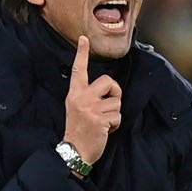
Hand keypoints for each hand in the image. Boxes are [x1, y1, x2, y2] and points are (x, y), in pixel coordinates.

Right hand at [63, 36, 121, 164]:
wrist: (74, 151)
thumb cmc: (78, 129)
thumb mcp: (75, 108)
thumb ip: (87, 96)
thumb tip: (106, 91)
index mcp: (75, 94)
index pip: (79, 70)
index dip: (82, 54)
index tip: (84, 39)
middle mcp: (82, 98)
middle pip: (108, 82)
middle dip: (115, 92)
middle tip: (109, 104)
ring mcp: (91, 109)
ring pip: (116, 101)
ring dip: (114, 114)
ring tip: (103, 122)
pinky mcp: (100, 119)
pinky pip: (117, 116)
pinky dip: (115, 125)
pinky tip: (104, 130)